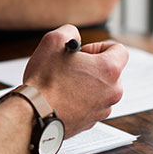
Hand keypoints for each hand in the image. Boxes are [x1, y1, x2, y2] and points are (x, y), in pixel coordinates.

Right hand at [22, 24, 127, 138]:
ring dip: (85, 85)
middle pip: (109, 72)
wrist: (33, 114)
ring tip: (63, 84)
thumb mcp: (53, 41)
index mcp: (109, 70)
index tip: (83, 53)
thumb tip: (73, 36)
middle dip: (91, 67)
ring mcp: (102, 109)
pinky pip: (90, 106)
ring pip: (99, 90)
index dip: (98, 47)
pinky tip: (61, 98)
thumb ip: (70, 31)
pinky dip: (79, 101)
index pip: (119, 50)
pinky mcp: (91, 122)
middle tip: (70, 68)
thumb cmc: (44, 82)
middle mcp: (112, 91)